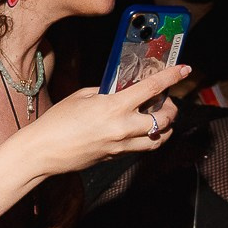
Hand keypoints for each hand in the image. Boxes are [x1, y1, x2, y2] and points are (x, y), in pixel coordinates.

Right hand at [11, 61, 187, 178]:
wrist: (44, 151)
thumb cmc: (57, 121)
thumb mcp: (81, 96)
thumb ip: (105, 93)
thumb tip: (119, 93)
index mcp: (115, 107)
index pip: (152, 88)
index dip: (172, 77)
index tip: (184, 69)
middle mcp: (124, 127)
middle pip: (165, 120)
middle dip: (172, 109)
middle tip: (168, 102)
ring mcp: (122, 145)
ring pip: (159, 139)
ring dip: (165, 128)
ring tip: (159, 119)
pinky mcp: (116, 157)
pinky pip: (141, 147)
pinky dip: (147, 138)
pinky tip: (139, 130)